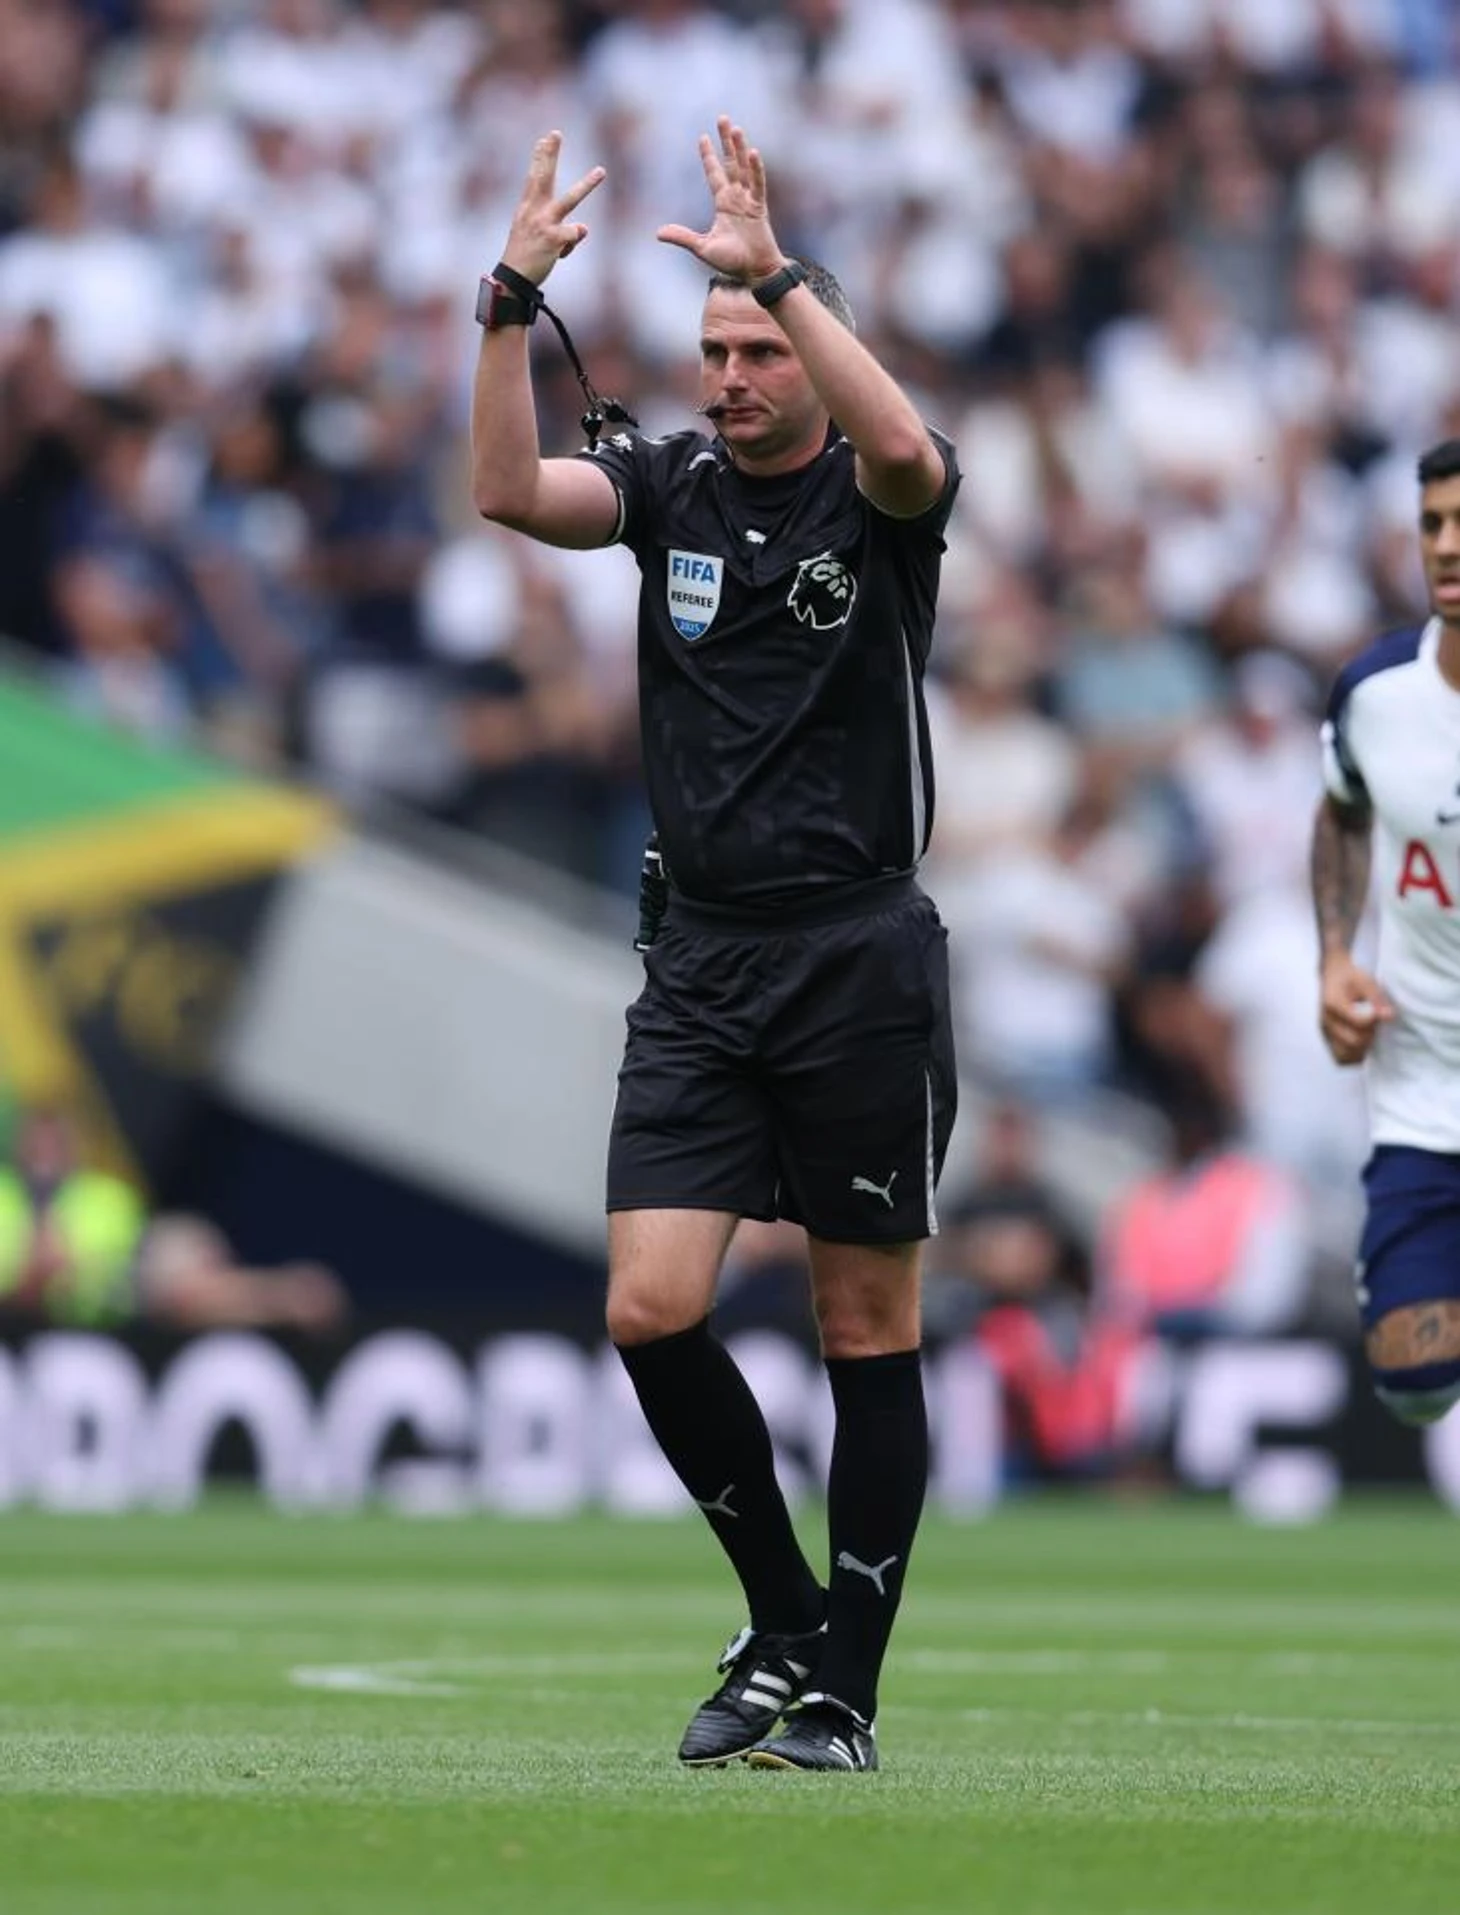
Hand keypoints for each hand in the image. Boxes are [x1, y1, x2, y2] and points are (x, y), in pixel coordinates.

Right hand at [499, 131, 605, 286]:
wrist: (513, 279)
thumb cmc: (524, 257)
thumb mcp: (536, 235)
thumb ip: (560, 227)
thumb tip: (583, 228)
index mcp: (527, 208)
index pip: (534, 177)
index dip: (540, 156)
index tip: (546, 137)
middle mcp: (534, 211)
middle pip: (544, 177)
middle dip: (550, 154)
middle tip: (556, 134)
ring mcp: (544, 223)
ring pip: (570, 199)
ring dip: (587, 184)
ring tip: (601, 171)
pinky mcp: (553, 238)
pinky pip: (575, 233)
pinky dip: (571, 244)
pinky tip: (560, 253)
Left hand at [657, 116, 784, 282]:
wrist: (754, 272)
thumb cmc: (732, 261)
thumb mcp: (702, 247)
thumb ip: (682, 237)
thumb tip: (658, 233)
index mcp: (724, 204)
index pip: (714, 174)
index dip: (708, 156)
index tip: (703, 137)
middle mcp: (737, 197)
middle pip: (731, 163)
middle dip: (726, 141)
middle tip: (722, 118)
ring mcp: (749, 200)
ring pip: (744, 168)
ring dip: (740, 148)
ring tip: (735, 128)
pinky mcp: (759, 207)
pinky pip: (758, 184)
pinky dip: (756, 169)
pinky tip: (753, 152)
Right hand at [1319, 951, 1394, 1064]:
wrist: (1332, 977)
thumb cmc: (1350, 977)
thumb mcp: (1365, 980)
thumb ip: (1377, 998)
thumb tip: (1389, 1016)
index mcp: (1333, 1004)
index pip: (1358, 1022)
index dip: (1374, 1020)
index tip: (1380, 1012)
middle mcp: (1325, 1021)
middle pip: (1353, 1040)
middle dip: (1371, 1035)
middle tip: (1376, 1024)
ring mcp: (1325, 1033)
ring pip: (1346, 1053)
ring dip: (1363, 1048)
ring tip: (1369, 1034)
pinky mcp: (1327, 1040)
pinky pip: (1341, 1057)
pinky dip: (1354, 1055)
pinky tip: (1362, 1044)